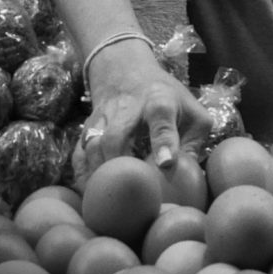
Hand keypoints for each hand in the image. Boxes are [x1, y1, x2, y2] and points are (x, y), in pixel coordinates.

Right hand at [72, 68, 213, 190]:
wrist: (129, 72)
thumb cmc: (168, 100)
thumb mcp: (192, 113)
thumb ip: (194, 144)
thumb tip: (189, 179)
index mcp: (160, 104)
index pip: (161, 121)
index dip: (163, 142)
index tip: (166, 164)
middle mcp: (128, 110)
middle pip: (116, 137)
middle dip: (119, 165)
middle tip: (129, 193)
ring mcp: (104, 119)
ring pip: (93, 146)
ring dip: (98, 174)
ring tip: (106, 201)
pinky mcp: (87, 128)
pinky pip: (79, 153)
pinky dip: (81, 175)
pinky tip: (88, 194)